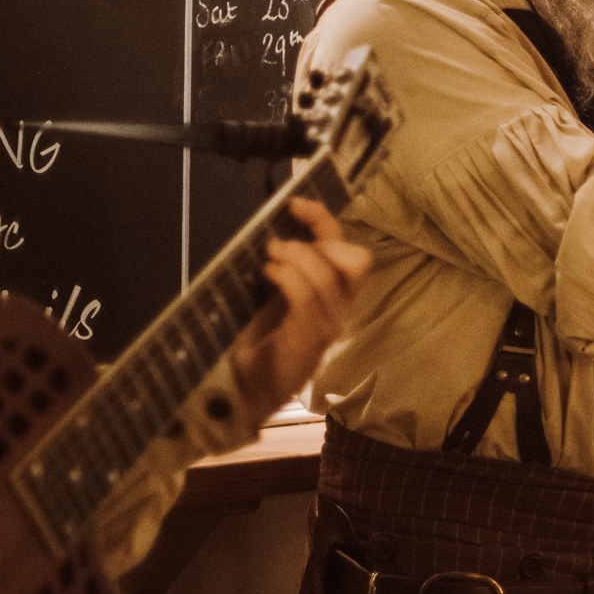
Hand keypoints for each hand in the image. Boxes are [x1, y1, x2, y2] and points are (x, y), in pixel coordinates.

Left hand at [230, 199, 371, 422]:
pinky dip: (287, 277)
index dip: (326, 222)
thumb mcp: (267, 294)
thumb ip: (282, 267)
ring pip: (330, 276)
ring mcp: (328, 327)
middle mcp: (339, 310)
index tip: (294, 204)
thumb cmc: (252, 342)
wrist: (238, 389)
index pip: (349, 251)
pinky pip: (308, 297)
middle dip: (320, 238)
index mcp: (333, 297)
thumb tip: (273, 229)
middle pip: (355, 260)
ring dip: (297, 257)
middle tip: (281, 243)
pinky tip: (267, 275)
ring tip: (269, 257)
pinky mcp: (310, 340)